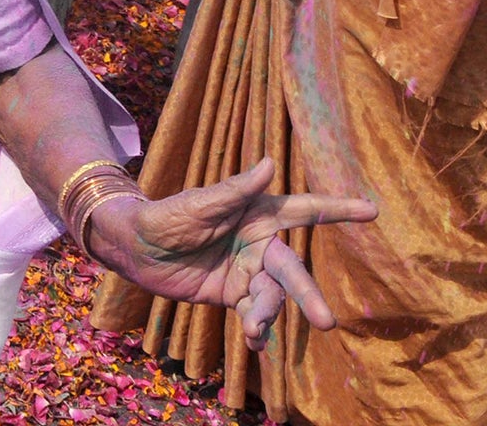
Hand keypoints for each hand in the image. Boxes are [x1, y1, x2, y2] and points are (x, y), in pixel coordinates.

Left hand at [94, 159, 377, 351]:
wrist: (134, 248)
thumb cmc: (166, 216)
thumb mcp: (198, 204)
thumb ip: (235, 190)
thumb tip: (271, 163)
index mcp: (257, 214)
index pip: (304, 211)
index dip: (338, 210)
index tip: (372, 210)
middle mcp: (259, 243)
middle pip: (292, 271)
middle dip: (308, 295)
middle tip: (327, 322)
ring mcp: (248, 271)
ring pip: (273, 297)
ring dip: (267, 316)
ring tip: (253, 330)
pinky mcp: (232, 294)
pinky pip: (253, 314)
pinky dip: (256, 329)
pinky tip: (254, 343)